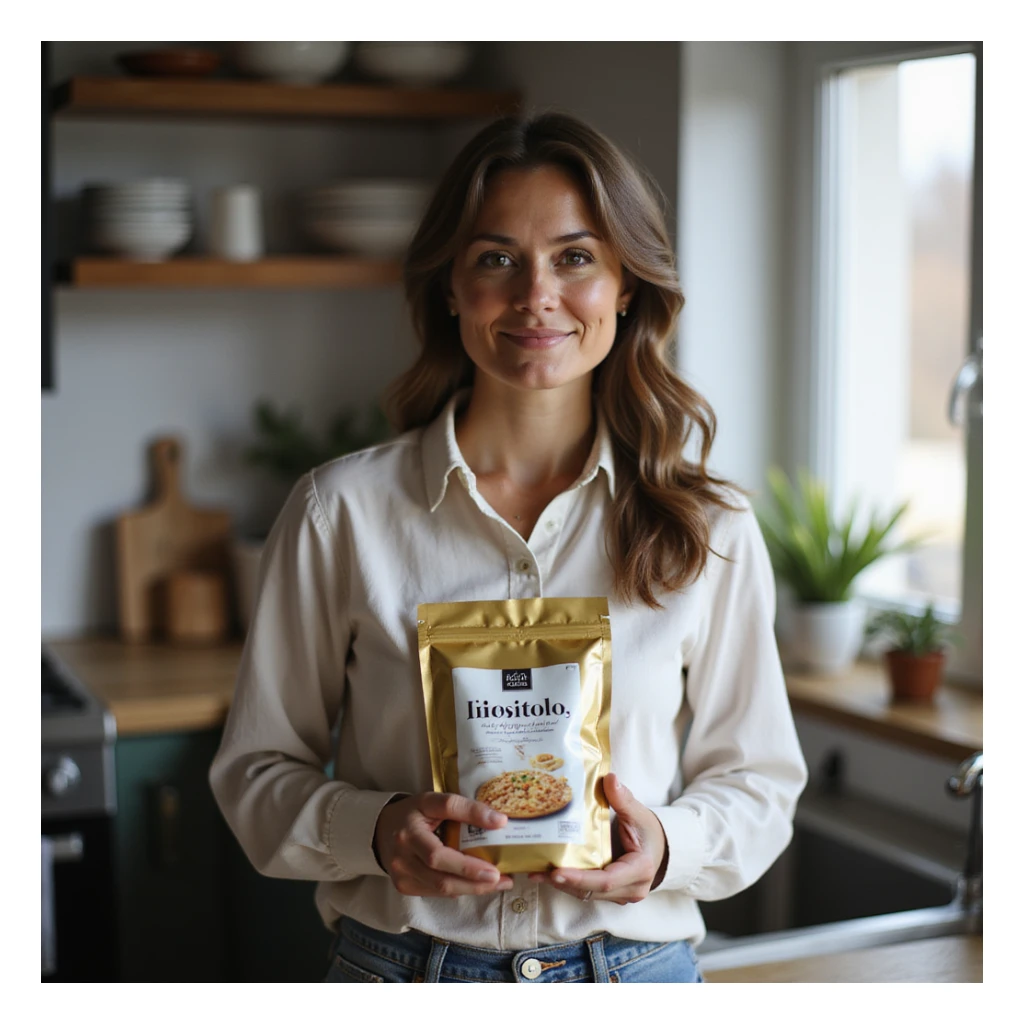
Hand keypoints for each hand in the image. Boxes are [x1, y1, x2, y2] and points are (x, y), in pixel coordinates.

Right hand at [374, 792, 514, 897]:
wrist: (380, 832)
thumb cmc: (413, 815)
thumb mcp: (432, 802)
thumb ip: (462, 808)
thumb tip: (499, 821)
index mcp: (411, 824)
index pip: (444, 821)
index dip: (472, 821)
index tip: (500, 824)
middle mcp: (403, 850)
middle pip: (441, 868)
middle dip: (474, 875)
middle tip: (501, 876)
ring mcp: (401, 872)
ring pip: (441, 886)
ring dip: (473, 887)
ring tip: (499, 883)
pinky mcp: (404, 887)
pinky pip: (437, 892)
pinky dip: (460, 889)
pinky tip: (477, 884)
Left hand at [528, 773, 667, 904]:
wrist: (662, 847)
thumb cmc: (650, 830)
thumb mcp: (639, 813)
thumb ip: (624, 798)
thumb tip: (610, 779)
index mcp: (640, 869)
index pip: (606, 880)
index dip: (580, 878)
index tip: (556, 872)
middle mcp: (632, 888)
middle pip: (592, 890)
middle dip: (563, 882)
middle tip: (535, 872)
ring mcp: (622, 894)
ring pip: (588, 894)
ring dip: (562, 885)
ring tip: (535, 872)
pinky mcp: (613, 894)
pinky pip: (589, 891)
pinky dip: (570, 883)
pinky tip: (548, 874)